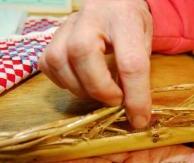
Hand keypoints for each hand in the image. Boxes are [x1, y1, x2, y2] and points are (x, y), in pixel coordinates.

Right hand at [40, 0, 152, 128]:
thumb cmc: (130, 24)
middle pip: (83, 54)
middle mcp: (92, 16)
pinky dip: (63, 81)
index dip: (135, 97)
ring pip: (59, 60)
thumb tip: (134, 111)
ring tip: (98, 91)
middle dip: (100, 88)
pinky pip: (48, 64)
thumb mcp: (145, 43)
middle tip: (115, 100)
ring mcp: (68, 24)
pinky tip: (80, 82)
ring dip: (80, 88)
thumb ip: (138, 73)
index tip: (139, 120)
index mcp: (125, 18)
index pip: (130, 62)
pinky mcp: (53, 35)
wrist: (113, 1)